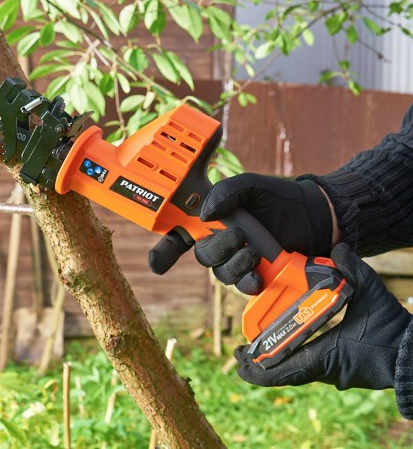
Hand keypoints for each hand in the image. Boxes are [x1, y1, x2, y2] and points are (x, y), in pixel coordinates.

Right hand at [148, 174, 334, 292]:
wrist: (313, 216)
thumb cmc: (279, 197)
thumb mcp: (250, 185)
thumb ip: (226, 191)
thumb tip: (205, 214)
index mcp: (211, 219)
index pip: (179, 236)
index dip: (164, 251)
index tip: (157, 263)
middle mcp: (220, 241)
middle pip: (201, 256)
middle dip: (215, 249)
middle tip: (238, 235)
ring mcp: (237, 259)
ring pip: (220, 273)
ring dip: (235, 264)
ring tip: (254, 252)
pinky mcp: (256, 273)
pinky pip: (241, 286)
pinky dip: (246, 282)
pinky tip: (257, 276)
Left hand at [234, 243, 411, 389]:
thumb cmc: (392, 329)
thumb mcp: (372, 293)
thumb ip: (353, 269)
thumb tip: (337, 248)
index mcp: (326, 356)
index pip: (284, 369)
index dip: (258, 369)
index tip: (240, 360)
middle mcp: (325, 370)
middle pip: (283, 374)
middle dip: (259, 366)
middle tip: (240, 353)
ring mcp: (332, 373)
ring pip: (294, 373)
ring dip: (274, 364)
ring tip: (254, 351)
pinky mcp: (339, 370)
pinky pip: (307, 370)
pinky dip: (290, 362)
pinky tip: (284, 348)